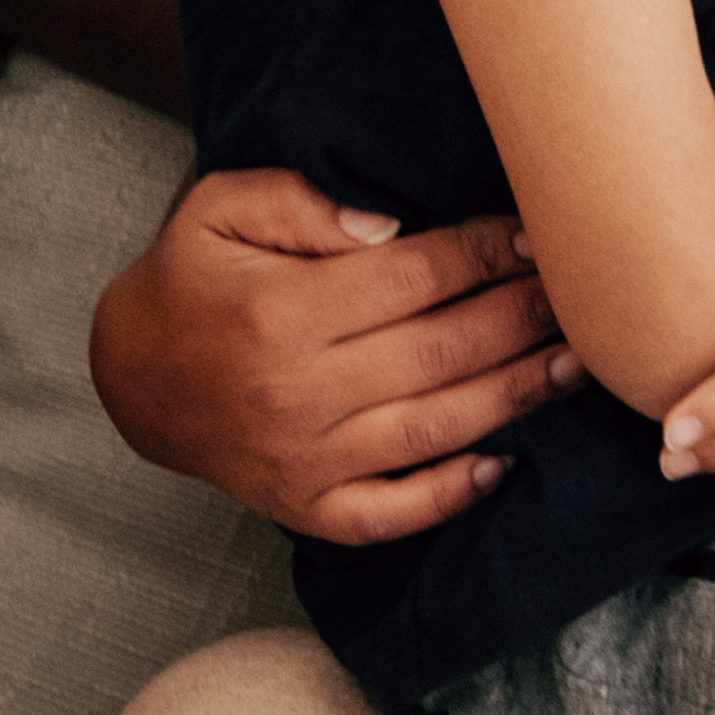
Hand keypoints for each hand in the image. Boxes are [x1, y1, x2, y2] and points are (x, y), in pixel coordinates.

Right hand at [89, 168, 570, 545]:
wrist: (133, 380)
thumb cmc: (191, 281)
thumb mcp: (217, 209)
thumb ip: (298, 202)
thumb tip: (388, 225)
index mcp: (279, 312)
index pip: (411, 277)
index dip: (484, 253)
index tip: (536, 236)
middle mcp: (296, 391)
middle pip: (439, 350)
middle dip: (521, 317)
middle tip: (581, 294)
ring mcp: (304, 459)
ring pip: (434, 426)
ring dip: (515, 396)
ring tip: (572, 363)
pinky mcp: (306, 507)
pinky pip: (391, 512)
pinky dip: (449, 495)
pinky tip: (503, 466)